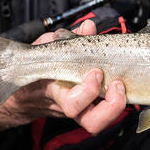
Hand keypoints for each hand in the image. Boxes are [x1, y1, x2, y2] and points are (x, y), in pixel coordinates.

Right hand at [0, 20, 126, 133]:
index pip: (73, 104)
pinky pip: (108, 109)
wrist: (29, 92)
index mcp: (57, 93)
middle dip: (111, 104)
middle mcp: (73, 106)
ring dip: (118, 104)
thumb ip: (68, 37)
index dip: (88, 91)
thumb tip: (88, 27)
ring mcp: (84, 110)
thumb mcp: (48, 47)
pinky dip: (118, 96)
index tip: (95, 72)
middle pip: (94, 122)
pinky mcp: (93, 106)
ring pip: (102, 121)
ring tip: (120, 84)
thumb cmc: (38, 69)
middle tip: (116, 84)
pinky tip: (120, 81)